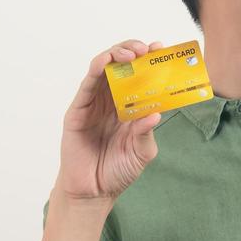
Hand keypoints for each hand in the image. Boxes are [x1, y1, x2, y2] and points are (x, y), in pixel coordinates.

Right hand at [56, 39, 164, 201]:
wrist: (94, 192)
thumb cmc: (117, 171)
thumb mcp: (141, 152)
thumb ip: (146, 133)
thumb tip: (156, 114)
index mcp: (129, 107)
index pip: (140, 76)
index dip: (150, 61)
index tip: (161, 49)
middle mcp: (111, 101)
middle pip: (121, 65)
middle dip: (133, 51)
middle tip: (147, 49)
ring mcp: (94, 103)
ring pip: (102, 68)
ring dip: (116, 54)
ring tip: (132, 54)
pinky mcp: (78, 110)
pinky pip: (86, 85)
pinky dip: (96, 69)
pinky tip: (106, 63)